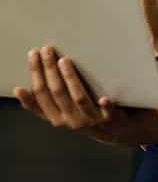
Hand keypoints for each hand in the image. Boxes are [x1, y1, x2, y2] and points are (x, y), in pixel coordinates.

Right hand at [13, 46, 157, 144]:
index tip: (32, 54)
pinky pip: (108, 113)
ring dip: (71, 79)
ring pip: (79, 98)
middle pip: (57, 92)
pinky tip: (105, 98)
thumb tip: (19, 90)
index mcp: (55, 118)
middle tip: (47, 49)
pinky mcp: (110, 119)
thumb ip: (42, 105)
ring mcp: (91, 120)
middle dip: (49, 70)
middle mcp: (70, 121)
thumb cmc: (83, 116)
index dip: (35, 74)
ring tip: (64, 60)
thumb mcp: (60, 113)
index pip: (41, 94)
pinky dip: (106, 106)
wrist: (113, 132)